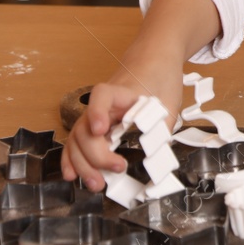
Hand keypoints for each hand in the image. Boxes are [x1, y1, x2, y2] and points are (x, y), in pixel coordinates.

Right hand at [62, 65, 181, 190]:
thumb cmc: (161, 78)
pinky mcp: (96, 123)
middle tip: (117, 169)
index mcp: (122, 91)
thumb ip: (163, 127)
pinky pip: (78, 142)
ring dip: (83, 164)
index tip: (100, 129)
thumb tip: (156, 156)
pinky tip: (73, 175)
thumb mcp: (170, 100)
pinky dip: (73, 159)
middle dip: (95, 155)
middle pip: (85, 128)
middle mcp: (103, 104)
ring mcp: (96, 114)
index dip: (97, 111)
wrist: (154, 60)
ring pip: (77, 139)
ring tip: (97, 184)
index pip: (102, 95)